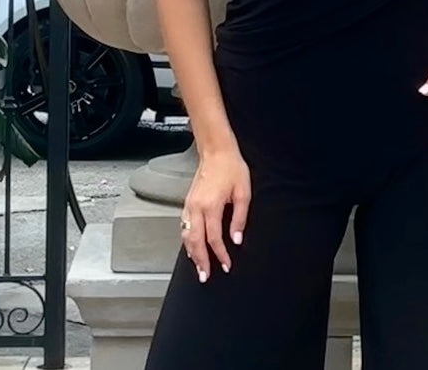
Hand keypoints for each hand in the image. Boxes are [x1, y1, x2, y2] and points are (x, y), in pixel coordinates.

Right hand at [181, 147, 250, 282]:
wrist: (217, 151)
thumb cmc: (231, 168)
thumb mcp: (243, 192)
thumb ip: (240, 218)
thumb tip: (237, 238)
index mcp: (211, 206)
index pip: (214, 238)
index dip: (220, 254)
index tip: (226, 264)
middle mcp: (197, 207)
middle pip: (195, 241)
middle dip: (200, 261)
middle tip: (205, 276)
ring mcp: (190, 204)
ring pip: (186, 235)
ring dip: (192, 253)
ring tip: (198, 266)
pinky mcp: (188, 202)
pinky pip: (184, 226)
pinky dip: (187, 240)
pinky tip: (192, 246)